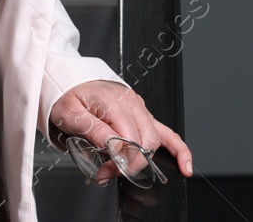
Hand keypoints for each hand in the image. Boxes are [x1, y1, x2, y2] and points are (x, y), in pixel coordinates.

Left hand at [49, 79, 193, 182]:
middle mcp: (132, 104)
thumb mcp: (71, 114)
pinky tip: (184, 164)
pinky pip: (165, 132)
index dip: (120, 162)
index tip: (104, 171)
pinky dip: (178, 149)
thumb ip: (94, 130)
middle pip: (146, 143)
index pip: (130, 141)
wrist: (69, 79)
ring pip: (157, 140)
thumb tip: (114, 147)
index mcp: (115, 102)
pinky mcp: (142, 114)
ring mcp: (140, 108)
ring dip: (144, 160)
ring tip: (127, 172)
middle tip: (108, 172)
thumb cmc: (68, 95)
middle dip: (131, 164)